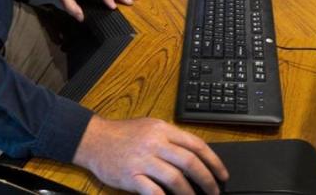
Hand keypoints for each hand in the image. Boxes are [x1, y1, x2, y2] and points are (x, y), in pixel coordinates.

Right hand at [74, 116, 227, 194]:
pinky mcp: (131, 175)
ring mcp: (142, 160)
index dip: (214, 161)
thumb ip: (170, 139)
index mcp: (162, 129)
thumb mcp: (149, 128)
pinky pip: (154, 191)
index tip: (222, 174)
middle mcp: (154, 142)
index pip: (196, 144)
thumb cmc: (122, 134)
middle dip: (207, 180)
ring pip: (176, 178)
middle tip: (215, 191)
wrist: (93, 139)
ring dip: (190, 193)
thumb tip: (195, 156)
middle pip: (190, 162)